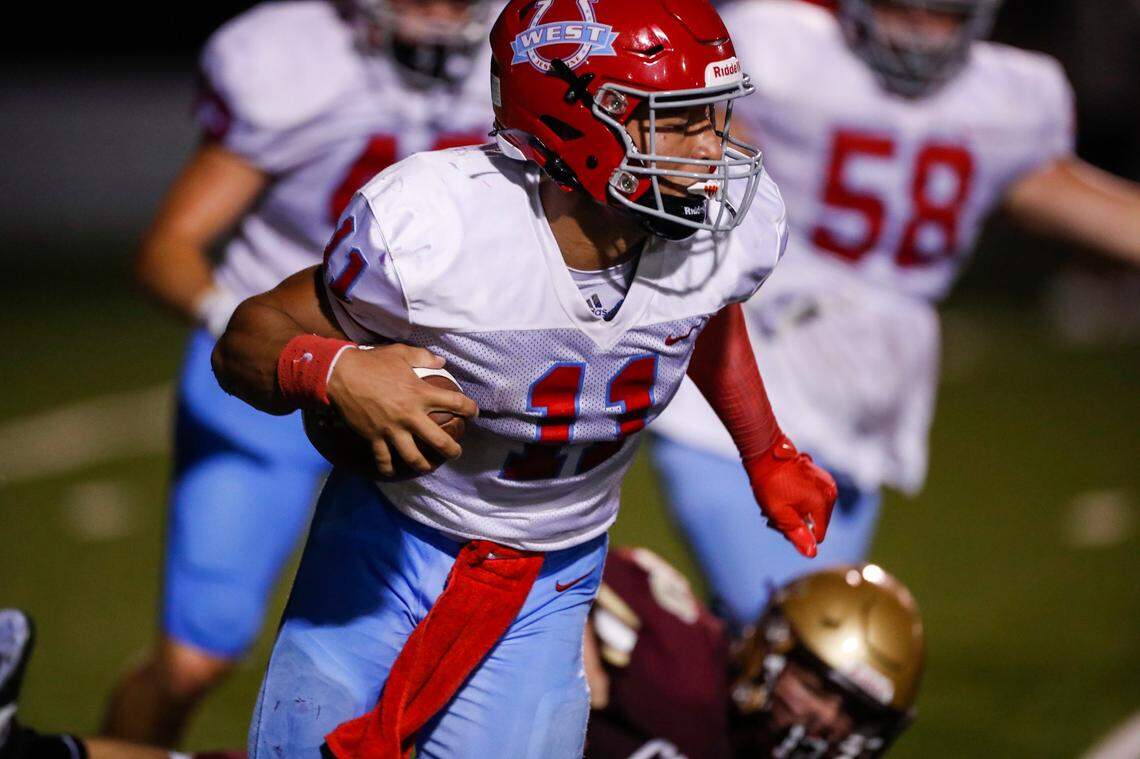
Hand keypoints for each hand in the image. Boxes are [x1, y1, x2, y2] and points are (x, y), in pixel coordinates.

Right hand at [327, 344, 478, 476]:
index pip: (455, 402)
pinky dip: (389, 468)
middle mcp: (410, 415)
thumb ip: (424, 357)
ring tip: (430, 466)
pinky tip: (393, 471)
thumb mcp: (401, 353)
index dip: (469, 408)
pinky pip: (383, 459)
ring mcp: (392, 429)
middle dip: (452, 450)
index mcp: (420, 394)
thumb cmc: (373, 362)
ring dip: (425, 464)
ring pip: (413, 456)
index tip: (474, 413)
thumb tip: (441, 362)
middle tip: (456, 452)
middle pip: (439, 440)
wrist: (340, 374)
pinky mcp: (374, 437)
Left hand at [744, 434, 837, 557]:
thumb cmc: (770, 484)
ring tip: (779, 504)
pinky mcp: (822, 478)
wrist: (766, 454)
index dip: (799, 534)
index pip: (818, 535)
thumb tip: (811, 554)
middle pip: (817, 523)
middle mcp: (830, 492)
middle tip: (775, 515)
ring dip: (798, 513)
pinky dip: (801, 502)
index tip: (780, 523)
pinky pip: (815, 499)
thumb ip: (797, 534)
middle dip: (797, 523)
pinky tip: (786, 496)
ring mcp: (827, 483)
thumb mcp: (779, 514)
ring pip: (815, 512)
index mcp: (823, 502)